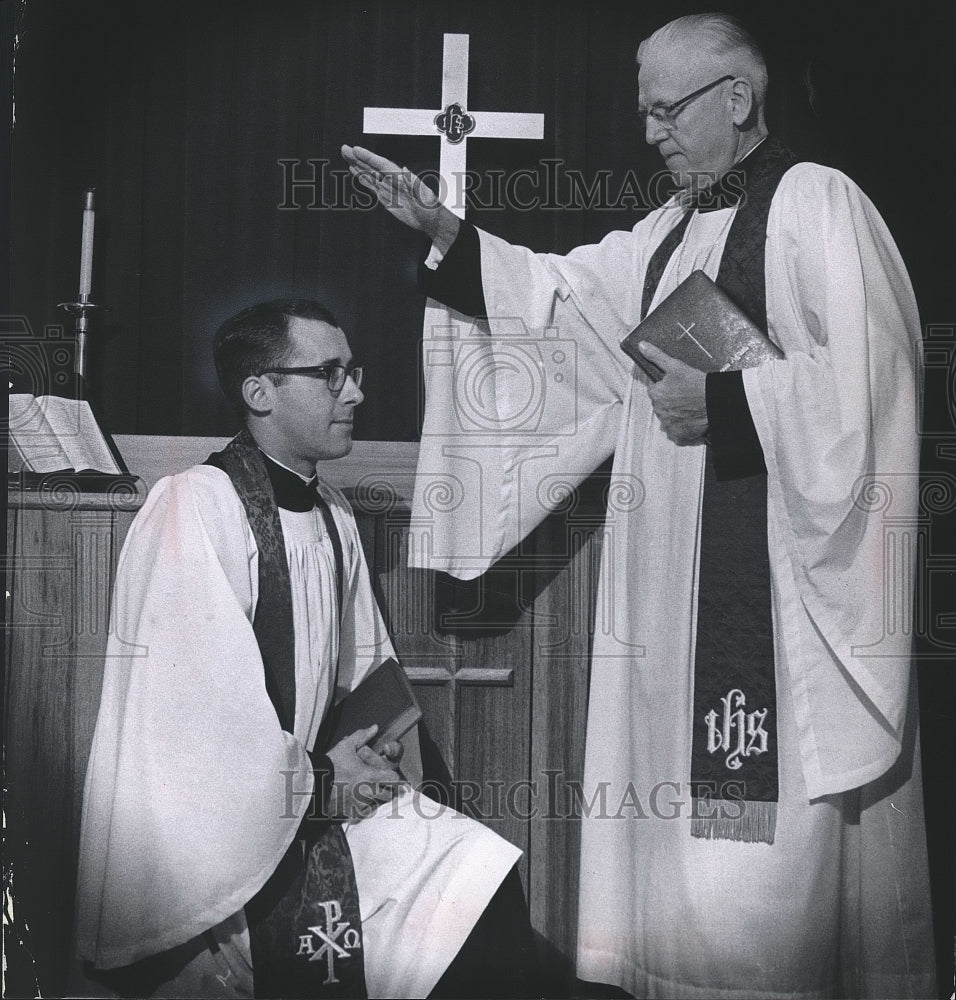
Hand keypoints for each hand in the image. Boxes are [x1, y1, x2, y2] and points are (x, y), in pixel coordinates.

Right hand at [326, 725, 401, 821]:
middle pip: (389, 795)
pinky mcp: (350, 814)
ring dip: (377, 800)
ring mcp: (360, 805)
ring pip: (377, 805)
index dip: (395, 777)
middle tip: (383, 785)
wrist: (313, 784)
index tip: (392, 776)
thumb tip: (374, 728)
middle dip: (388, 790)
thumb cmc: (331, 765)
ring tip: (370, 793)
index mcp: (370, 776)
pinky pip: (364, 814)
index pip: (394, 779)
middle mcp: (368, 793)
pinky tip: (358, 802)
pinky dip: (364, 809)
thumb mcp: (346, 746)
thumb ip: (362, 736)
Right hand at [341, 144, 460, 252]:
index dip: (368, 157)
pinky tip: (357, 174)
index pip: (381, 164)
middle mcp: (393, 181)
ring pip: (371, 175)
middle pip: (373, 167)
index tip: (355, 150)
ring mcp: (389, 190)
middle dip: (358, 158)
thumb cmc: (432, 207)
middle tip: (344, 149)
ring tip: (347, 158)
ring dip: (359, 167)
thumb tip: (404, 169)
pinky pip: (373, 188)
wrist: (433, 222)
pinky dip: (364, 181)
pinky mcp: (388, 200)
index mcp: (401, 177)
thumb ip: (413, 182)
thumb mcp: (424, 195)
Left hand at [639, 342, 708, 444]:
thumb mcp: (675, 366)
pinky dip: (682, 428)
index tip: (678, 386)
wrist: (716, 402)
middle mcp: (659, 413)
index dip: (666, 388)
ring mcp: (669, 426)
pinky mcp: (679, 436)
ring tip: (690, 409)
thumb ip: (656, 356)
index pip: (655, 391)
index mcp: (656, 395)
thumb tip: (641, 346)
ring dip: (676, 415)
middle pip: (662, 406)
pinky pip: (677, 433)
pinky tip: (692, 420)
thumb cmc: (696, 383)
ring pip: (669, 419)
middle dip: (670, 402)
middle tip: (686, 397)